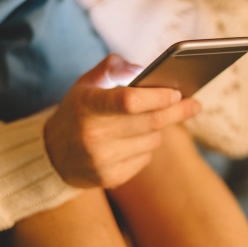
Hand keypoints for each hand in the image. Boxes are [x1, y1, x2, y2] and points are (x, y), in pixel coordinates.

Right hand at [45, 55, 201, 188]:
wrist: (52, 155)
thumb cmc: (78, 112)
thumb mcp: (86, 84)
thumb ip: (113, 68)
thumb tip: (143, 69)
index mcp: (87, 105)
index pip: (129, 101)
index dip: (157, 96)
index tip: (177, 92)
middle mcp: (92, 135)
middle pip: (150, 122)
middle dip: (177, 111)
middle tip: (194, 104)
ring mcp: (100, 160)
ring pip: (151, 141)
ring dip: (157, 129)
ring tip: (147, 122)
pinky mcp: (109, 178)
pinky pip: (145, 158)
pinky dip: (145, 147)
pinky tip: (132, 141)